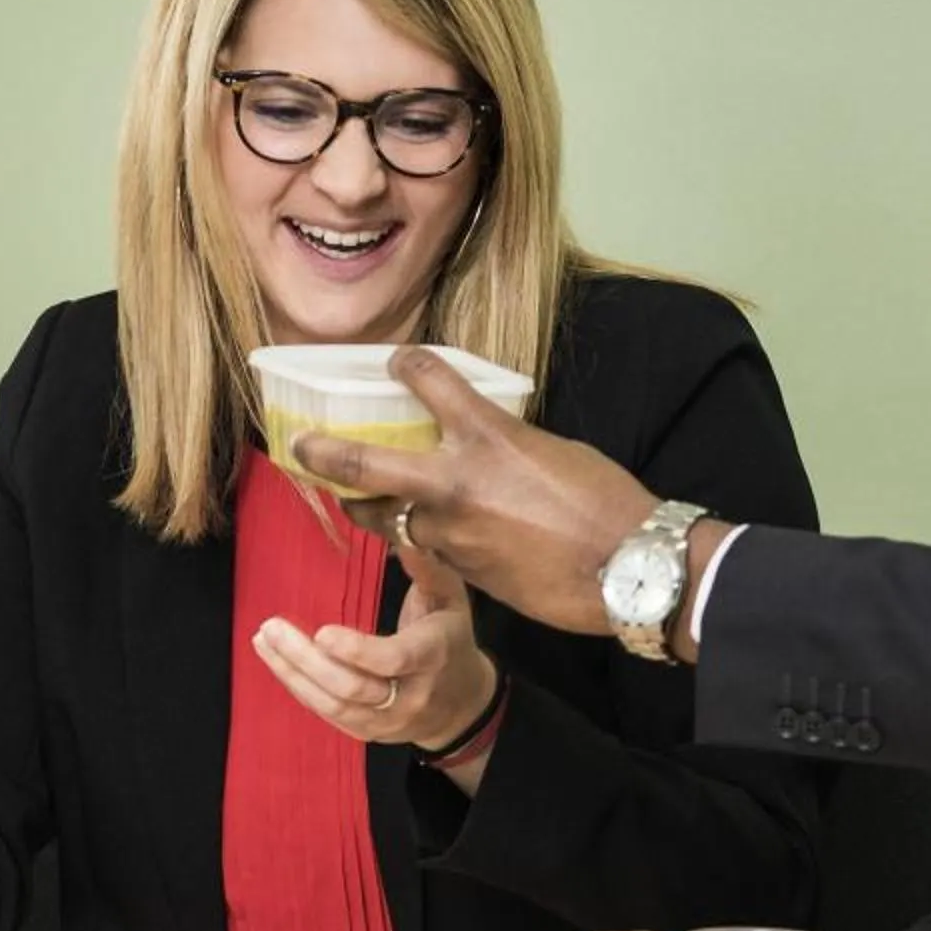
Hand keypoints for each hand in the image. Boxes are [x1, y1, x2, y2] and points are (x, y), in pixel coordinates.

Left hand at [249, 534, 496, 750]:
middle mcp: (410, 695)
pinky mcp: (369, 732)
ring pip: (333, 705)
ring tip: (263, 641)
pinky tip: (277, 662)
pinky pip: (328, 715)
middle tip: (271, 626)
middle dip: (305, 659)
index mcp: (431, 656)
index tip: (320, 631)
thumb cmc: (451, 637)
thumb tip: (401, 525)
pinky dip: (299, 688)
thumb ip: (426, 566)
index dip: (355, 650)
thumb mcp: (450, 598)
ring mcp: (388, 721)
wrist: (462, 702)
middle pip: (351, 686)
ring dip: (292, 674)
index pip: (392, 659)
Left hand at [291, 348, 657, 632]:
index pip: (429, 377)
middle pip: (363, 462)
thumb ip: (504, 444)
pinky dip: (417, 539)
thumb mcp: (551, 450)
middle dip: (323, 452)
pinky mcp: (459, 570)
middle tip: (301, 445)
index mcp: (486, 434)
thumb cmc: (605, 502)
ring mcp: (451, 530)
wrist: (629, 569)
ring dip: (366, 508)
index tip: (397, 360)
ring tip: (351, 500)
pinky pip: (422, 550)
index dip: (406, 363)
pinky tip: (423, 536)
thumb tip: (483, 446)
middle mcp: (455, 480)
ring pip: (384, 518)